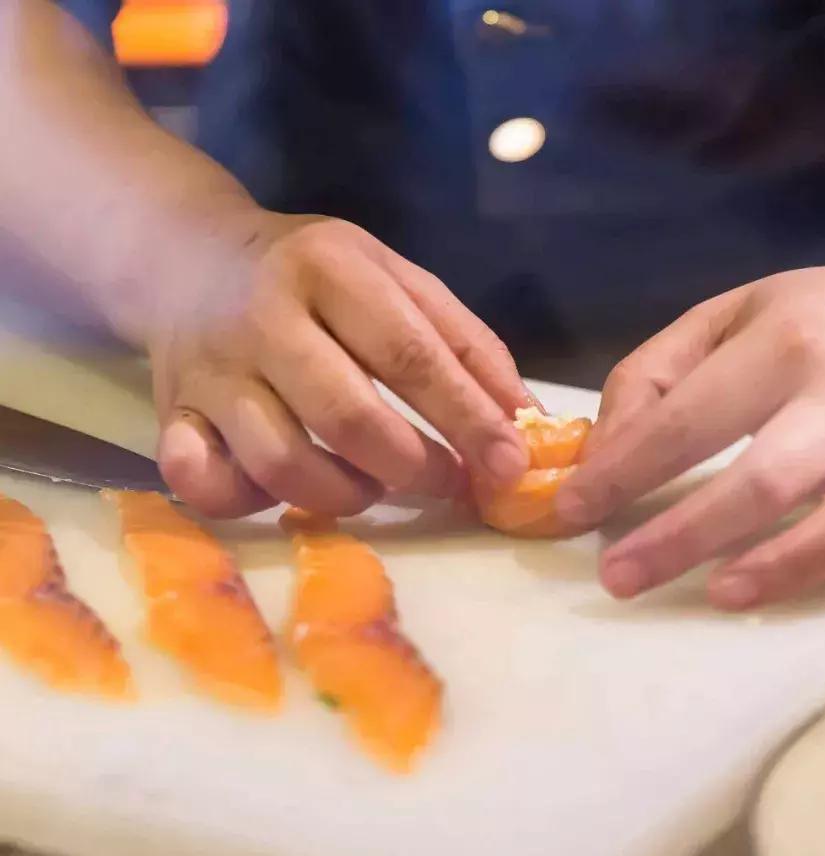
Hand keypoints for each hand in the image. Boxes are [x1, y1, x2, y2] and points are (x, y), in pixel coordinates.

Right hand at [148, 214, 532, 516]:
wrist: (192, 257)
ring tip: (373, 483)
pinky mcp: (170, 414)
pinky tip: (283, 492)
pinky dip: (251, 502)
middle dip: (414, 467)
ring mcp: (211, 371)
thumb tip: (527, 420)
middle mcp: (264, 317)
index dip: (467, 418)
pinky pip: (203, 482)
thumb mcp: (396, 280)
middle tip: (446, 482)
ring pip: (281, 463)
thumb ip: (465, 344)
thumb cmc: (318, 276)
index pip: (410, 355)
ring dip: (346, 494)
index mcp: (331, 269)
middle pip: (347, 418)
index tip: (510, 466)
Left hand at [557, 249, 824, 608]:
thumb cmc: (820, 318)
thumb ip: (654, 376)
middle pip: (766, 477)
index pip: (686, 419)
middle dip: (684, 536)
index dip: (622, 472)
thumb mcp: (728, 316)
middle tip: (618, 578)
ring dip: (783, 565)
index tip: (569, 512)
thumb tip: (600, 456)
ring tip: (719, 594)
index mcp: (785, 341)